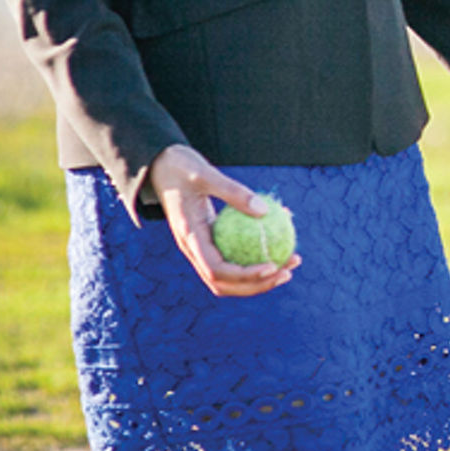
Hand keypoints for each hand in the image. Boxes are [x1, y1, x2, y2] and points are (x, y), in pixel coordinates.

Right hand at [146, 143, 301, 296]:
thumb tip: (265, 211)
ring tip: (288, 266)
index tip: (272, 265)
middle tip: (287, 272)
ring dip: (258, 278)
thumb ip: (233, 192)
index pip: (216, 270)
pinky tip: (279, 242)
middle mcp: (192, 250)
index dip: (244, 275)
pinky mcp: (208, 242)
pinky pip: (232, 256)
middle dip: (257, 284)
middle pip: (224, 283)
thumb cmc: (180, 167)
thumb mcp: (205, 173)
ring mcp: (199, 248)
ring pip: (229, 277)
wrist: (160, 166)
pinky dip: (254, 256)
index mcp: (189, 237)